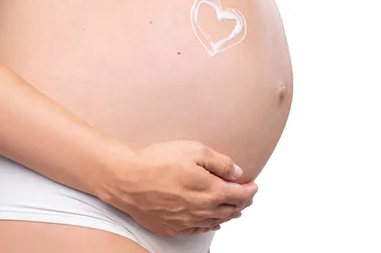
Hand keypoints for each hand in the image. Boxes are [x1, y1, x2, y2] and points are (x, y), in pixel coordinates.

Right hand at [102, 140, 257, 236]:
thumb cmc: (157, 161)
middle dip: (242, 202)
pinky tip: (211, 221)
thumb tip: (237, 172)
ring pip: (216, 222)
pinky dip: (209, 224)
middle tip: (247, 196)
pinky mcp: (171, 227)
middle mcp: (201, 210)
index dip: (249, 190)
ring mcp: (186, 221)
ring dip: (228, 214)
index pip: (239, 194)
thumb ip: (220, 162)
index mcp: (210, 190)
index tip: (253, 185)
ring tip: (234, 209)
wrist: (126, 179)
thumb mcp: (194, 150)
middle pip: (230, 210)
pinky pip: (197, 229)